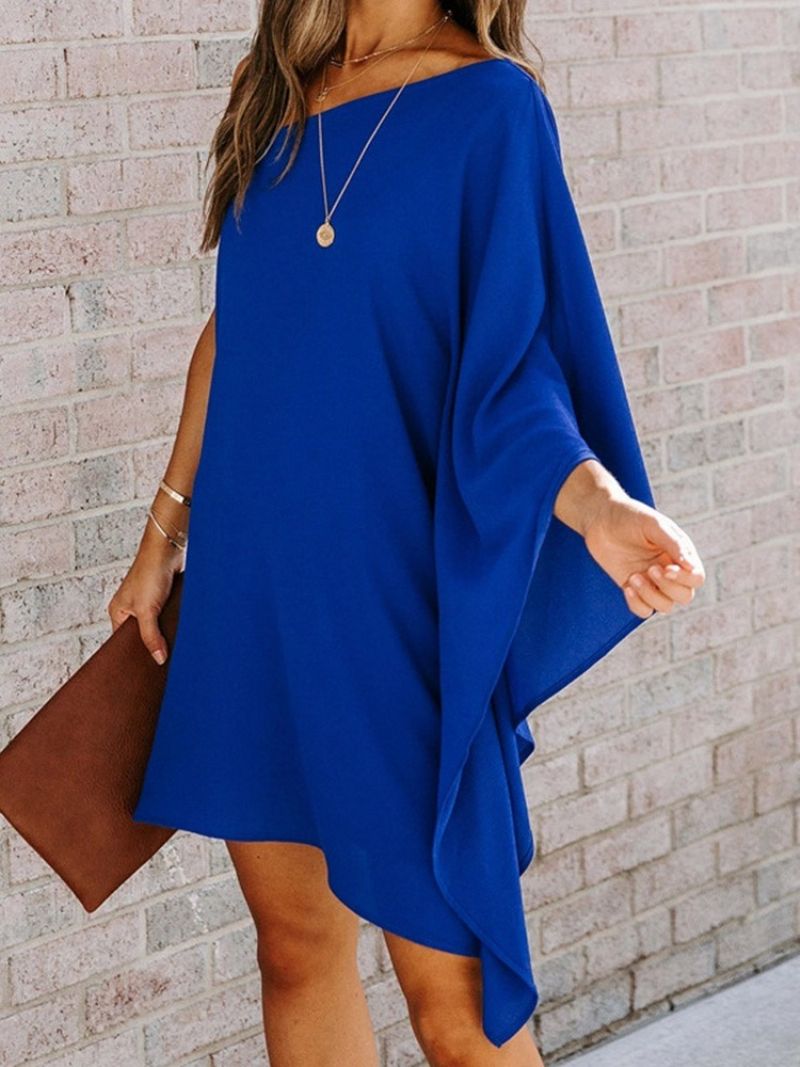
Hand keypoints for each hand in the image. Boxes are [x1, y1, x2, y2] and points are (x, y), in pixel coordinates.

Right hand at [107, 521, 183, 662]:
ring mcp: (148, 605)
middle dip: (152, 645)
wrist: (169, 549)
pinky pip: (167, 618)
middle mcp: (131, 610)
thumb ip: (151, 636)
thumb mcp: (147, 610)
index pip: (122, 643)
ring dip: (166, 634)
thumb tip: (158, 660)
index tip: (147, 669)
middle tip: (164, 661)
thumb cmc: (150, 573)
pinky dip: (174, 624)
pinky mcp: (164, 600)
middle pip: (141, 637)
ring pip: (157, 628)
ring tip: (176, 649)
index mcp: (118, 613)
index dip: (134, 655)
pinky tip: (182, 632)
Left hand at [582, 495, 705, 618]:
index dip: (685, 579)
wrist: (600, 518)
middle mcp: (669, 570)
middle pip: (684, 596)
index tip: (666, 568)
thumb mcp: (654, 525)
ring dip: (650, 595)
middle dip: (668, 587)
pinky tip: (627, 587)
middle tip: (650, 569)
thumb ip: (675, 545)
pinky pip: (644, 610)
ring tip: (634, 577)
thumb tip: (691, 568)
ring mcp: (651, 582)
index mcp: (680, 554)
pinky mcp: (633, 588)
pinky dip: (637, 604)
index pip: (696, 578)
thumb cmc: (630, 517)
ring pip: (665, 606)